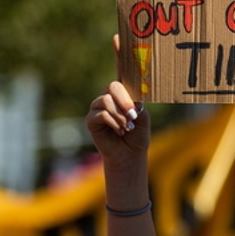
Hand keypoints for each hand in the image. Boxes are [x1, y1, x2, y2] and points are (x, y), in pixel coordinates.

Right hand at [88, 81, 152, 213]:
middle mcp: (107, 98)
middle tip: (133, 115)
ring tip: (128, 127)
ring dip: (120, 115)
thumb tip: (132, 99)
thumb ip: (138, 105)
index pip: (121, 80)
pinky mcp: (91, 120)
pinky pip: (101, 114)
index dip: (128, 86)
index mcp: (120, 94)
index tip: (137, 98)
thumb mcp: (143, 117)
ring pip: (105, 100)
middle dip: (125, 100)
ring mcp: (97, 108)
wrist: (130, 154)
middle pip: (112, 86)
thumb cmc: (137, 135)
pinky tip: (120, 131)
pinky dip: (113, 122)